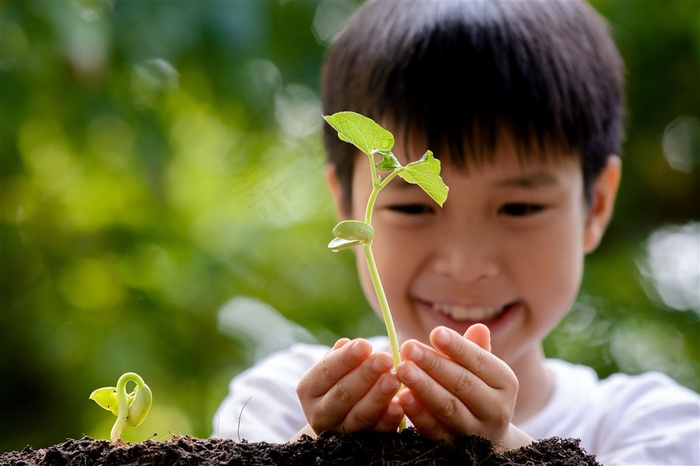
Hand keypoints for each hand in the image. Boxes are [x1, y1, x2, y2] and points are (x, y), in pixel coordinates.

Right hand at [296, 338, 403, 436]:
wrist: (341, 419)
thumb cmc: (341, 381)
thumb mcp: (336, 368)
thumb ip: (342, 356)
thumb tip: (346, 343)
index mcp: (309, 389)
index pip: (326, 371)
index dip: (345, 358)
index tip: (365, 345)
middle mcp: (320, 413)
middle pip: (343, 393)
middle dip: (365, 375)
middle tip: (385, 359)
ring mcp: (340, 432)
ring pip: (359, 415)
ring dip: (378, 396)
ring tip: (394, 379)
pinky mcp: (362, 445)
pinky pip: (376, 433)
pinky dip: (388, 420)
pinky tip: (399, 406)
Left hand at [396, 324, 530, 450]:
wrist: (488, 439)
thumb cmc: (479, 390)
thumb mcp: (483, 370)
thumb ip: (475, 350)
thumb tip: (478, 327)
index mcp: (505, 382)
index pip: (480, 361)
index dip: (458, 347)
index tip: (435, 332)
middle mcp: (495, 409)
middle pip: (463, 384)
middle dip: (434, 364)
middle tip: (408, 347)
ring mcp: (475, 431)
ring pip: (448, 407)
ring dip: (424, 387)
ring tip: (402, 369)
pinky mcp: (453, 447)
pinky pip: (434, 431)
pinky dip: (418, 415)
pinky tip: (402, 398)